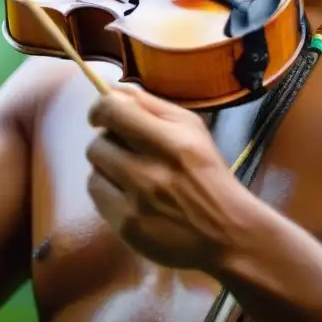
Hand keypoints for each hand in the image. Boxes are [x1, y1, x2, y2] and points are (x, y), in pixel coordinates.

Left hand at [86, 87, 252, 271]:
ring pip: (93, 170)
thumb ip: (151, 105)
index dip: (99, 109)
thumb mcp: (192, 128)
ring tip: (128, 175)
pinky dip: (107, 192)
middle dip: (108, 143)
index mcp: (171, 140)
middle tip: (125, 150)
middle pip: (97, 143)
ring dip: (107, 168)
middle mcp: (151, 171)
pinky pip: (96, 196)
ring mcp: (137, 202)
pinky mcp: (127, 227)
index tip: (102, 116)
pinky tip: (128, 196)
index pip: (113, 110)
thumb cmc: (208, 173)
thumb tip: (112, 89)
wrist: (228, 232)